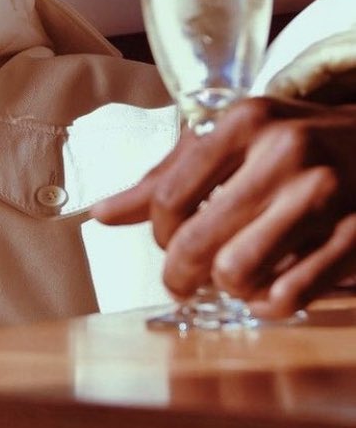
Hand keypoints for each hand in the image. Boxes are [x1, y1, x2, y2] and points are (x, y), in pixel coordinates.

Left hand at [91, 97, 355, 317]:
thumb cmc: (299, 143)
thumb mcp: (237, 139)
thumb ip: (169, 175)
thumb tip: (101, 214)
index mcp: (246, 122)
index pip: (168, 197)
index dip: (158, 235)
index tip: (167, 244)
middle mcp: (286, 152)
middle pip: (196, 242)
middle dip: (180, 275)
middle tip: (184, 282)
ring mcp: (326, 194)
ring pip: (237, 271)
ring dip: (227, 289)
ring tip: (233, 281)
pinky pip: (289, 294)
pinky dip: (269, 305)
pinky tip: (269, 292)